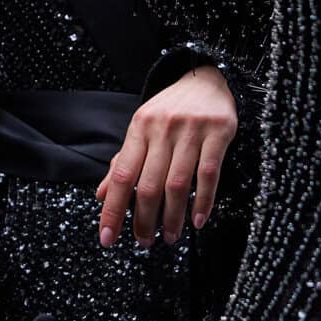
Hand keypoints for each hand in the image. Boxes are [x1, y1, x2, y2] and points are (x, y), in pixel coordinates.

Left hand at [97, 66, 236, 247]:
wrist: (209, 77)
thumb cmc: (172, 109)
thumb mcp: (143, 129)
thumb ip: (123, 162)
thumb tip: (102, 195)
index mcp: (139, 128)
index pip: (121, 175)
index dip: (113, 209)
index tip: (107, 237)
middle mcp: (162, 129)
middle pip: (149, 184)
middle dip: (144, 220)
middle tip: (144, 243)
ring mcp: (191, 130)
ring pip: (178, 183)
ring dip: (173, 217)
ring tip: (169, 237)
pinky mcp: (218, 133)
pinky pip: (209, 174)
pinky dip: (203, 201)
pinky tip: (197, 220)